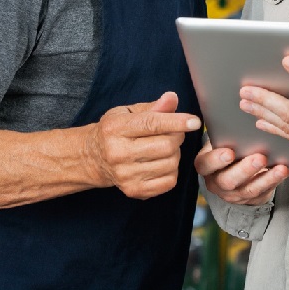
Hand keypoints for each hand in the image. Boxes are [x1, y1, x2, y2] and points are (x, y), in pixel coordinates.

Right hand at [86, 93, 200, 199]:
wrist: (93, 158)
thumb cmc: (113, 131)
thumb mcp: (127, 112)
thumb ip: (152, 107)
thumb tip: (172, 99)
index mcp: (115, 128)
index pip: (152, 124)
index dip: (177, 122)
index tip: (195, 121)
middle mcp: (118, 153)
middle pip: (166, 146)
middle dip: (177, 136)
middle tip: (173, 132)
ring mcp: (125, 175)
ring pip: (171, 163)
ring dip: (175, 153)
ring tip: (164, 148)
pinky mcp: (134, 190)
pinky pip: (169, 181)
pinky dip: (172, 170)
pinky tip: (161, 163)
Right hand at [195, 141, 288, 205]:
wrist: (233, 169)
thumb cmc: (227, 147)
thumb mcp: (219, 141)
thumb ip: (223, 134)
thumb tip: (237, 117)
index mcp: (205, 166)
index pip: (206, 164)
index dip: (216, 160)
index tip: (230, 152)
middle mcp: (216, 183)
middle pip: (228, 180)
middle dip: (245, 169)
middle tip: (260, 157)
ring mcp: (233, 194)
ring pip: (249, 189)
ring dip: (266, 178)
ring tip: (280, 167)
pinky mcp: (250, 199)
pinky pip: (264, 192)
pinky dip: (276, 180)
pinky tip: (286, 170)